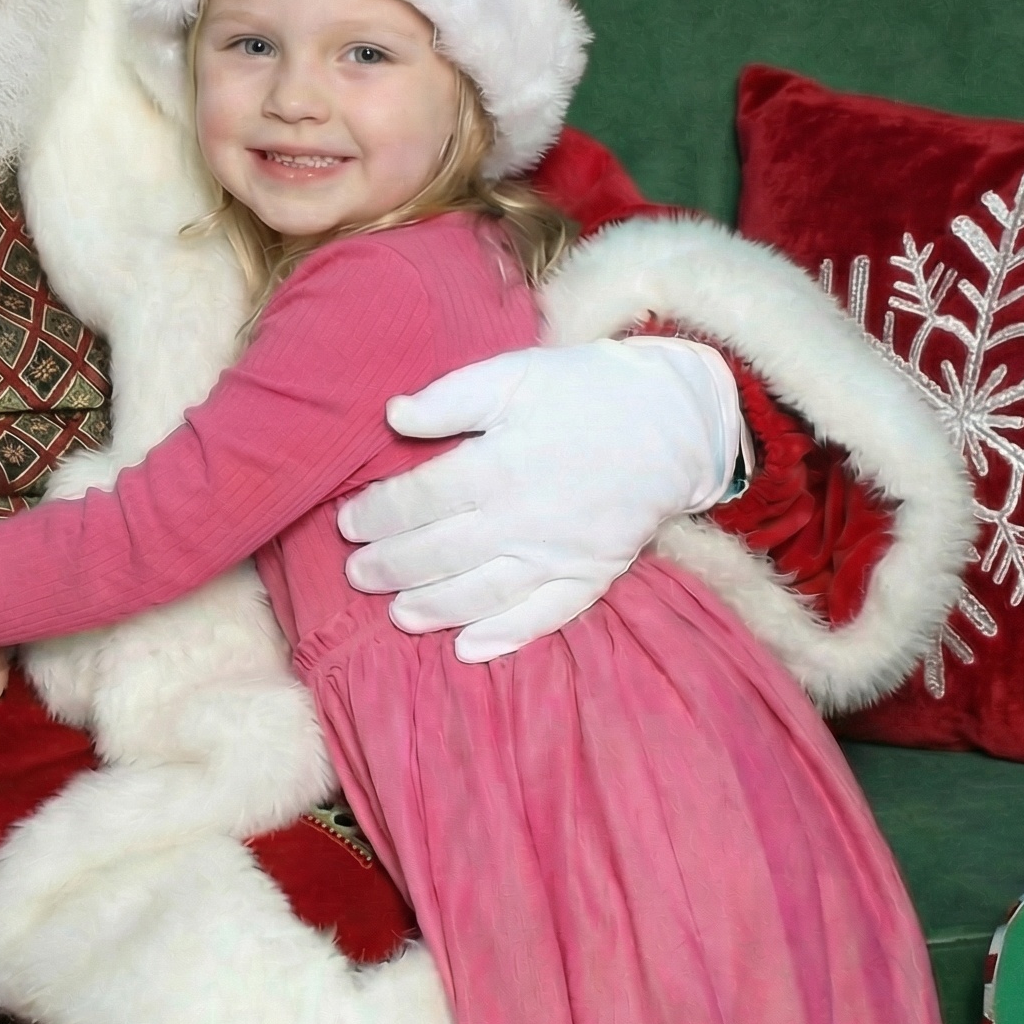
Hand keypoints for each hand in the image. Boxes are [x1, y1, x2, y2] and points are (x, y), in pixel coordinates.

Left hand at [337, 337, 741, 661]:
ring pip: (484, 593)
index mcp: (500, 464)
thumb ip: (450, 397)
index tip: (347, 524)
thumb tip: (393, 415)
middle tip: (356, 574)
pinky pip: (544, 617)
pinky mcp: (591, 575)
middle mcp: (524, 518)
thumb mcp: (515, 373)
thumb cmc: (587, 390)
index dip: (377, 514)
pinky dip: (504, 638)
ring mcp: (559, 553)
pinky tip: (467, 650)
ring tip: (397, 616)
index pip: (419, 499)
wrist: (676, 421)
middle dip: (391, 567)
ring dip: (434, 609)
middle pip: (441, 553)